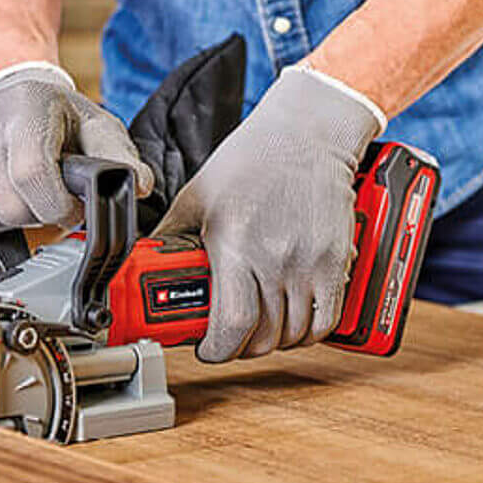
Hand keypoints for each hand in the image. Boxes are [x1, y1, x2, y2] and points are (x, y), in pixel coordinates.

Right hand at [0, 65, 152, 233]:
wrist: (7, 89)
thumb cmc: (55, 114)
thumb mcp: (96, 126)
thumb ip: (121, 158)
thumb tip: (138, 186)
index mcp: (27, 106)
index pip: (32, 176)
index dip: (57, 206)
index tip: (69, 206)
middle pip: (7, 206)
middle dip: (34, 214)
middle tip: (45, 197)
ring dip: (7, 218)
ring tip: (20, 191)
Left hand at [152, 67, 380, 361]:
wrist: (307, 133)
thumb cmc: (251, 158)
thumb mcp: (197, 194)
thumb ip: (170, 234)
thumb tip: (145, 264)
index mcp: (235, 242)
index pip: (232, 324)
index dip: (217, 349)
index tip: (207, 347)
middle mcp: (275, 257)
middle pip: (263, 336)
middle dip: (241, 346)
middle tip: (230, 336)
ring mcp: (310, 261)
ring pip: (294, 333)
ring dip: (274, 340)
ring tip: (259, 326)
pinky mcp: (337, 260)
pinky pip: (326, 320)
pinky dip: (308, 332)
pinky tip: (293, 321)